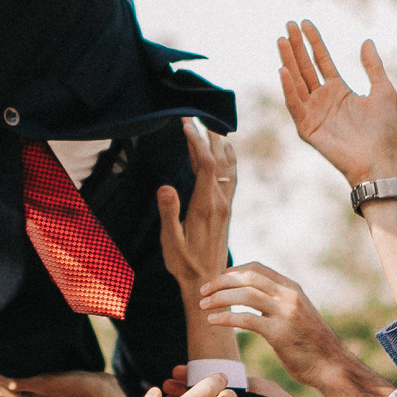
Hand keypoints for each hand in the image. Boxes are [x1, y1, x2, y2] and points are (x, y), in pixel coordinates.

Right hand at [156, 120, 236, 290]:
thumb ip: (169, 213)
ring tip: (212, 124)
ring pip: (226, 166)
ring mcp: (225, 204)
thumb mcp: (171, 241)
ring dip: (219, 144)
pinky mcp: (225, 208)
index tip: (185, 123)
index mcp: (205, 205)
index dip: (196, 141)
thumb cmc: (185, 263)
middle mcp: (219, 201)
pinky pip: (231, 176)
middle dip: (207, 135)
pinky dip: (229, 158)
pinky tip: (227, 150)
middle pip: (218, 159)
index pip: (204, 164)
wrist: (209, 281)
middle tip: (195, 115)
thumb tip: (165, 187)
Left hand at [197, 263, 356, 388]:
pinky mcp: (279, 333)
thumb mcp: (298, 313)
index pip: (256, 268)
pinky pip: (246, 320)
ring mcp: (285, 313)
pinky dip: (226, 318)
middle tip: (203, 291)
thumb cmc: (311, 344)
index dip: (233, 271)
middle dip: (221, 281)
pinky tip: (213, 322)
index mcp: (292, 288)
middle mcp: (289, 295)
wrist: (332, 366)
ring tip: (203, 305)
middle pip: (247, 277)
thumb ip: (278, 302)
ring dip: (219, 298)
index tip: (217, 280)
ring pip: (244, 295)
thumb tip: (253, 297)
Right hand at [279, 22, 396, 186]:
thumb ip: (373, 67)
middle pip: (306, 67)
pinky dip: (288, 89)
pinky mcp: (307, 128)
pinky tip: (284, 71)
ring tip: (282, 40)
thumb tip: (366, 41)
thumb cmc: (384, 130)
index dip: (314, 42)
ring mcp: (313, 113)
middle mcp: (323, 100)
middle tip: (288, 24)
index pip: (322, 61)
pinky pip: (295, 105)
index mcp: (339, 91)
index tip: (305, 23)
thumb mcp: (383, 91)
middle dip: (297, 46)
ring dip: (288, 61)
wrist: (379, 160)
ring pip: (296, 82)